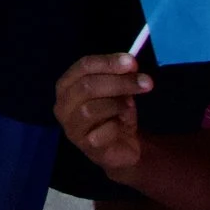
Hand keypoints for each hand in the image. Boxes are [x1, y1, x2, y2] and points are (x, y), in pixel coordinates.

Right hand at [55, 53, 151, 173]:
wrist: (122, 147)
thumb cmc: (114, 114)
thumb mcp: (118, 91)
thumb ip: (120, 76)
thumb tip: (130, 64)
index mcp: (67, 85)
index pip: (84, 66)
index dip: (108, 62)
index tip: (132, 62)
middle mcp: (63, 104)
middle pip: (87, 86)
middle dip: (119, 82)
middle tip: (146, 82)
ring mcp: (71, 126)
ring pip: (91, 109)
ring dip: (117, 104)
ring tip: (129, 107)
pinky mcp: (85, 145)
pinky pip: (102, 132)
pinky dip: (117, 125)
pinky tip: (121, 126)